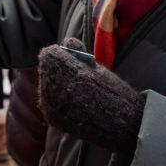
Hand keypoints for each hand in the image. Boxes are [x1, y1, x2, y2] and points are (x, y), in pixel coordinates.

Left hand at [37, 38, 144, 153]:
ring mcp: (51, 104)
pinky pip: (47, 102)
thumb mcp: (96, 66)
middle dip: (56, 69)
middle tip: (73, 75)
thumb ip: (77, 51)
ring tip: (73, 89)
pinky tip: (71, 102)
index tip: (70, 58)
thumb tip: (65, 42)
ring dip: (55, 84)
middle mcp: (56, 86)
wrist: (120, 123)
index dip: (59, 54)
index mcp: (67, 69)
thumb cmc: (111, 91)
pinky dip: (56, 100)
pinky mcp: (51, 117)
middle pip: (45, 69)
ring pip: (45, 85)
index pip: (49, 54)